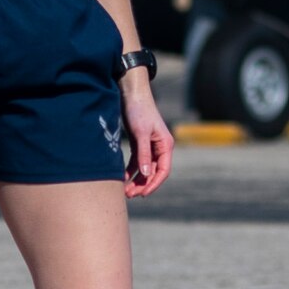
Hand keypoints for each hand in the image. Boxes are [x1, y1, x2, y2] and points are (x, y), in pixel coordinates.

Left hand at [120, 82, 173, 197]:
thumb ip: (144, 154)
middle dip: (143, 184)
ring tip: (125, 191)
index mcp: (166, 145)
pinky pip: (136, 162)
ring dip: (136, 180)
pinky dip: (130, 171)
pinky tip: (122, 178)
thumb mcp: (141, 133)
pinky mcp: (139, 143)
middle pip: (153, 172)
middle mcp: (160, 147)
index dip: (154, 184)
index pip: (163, 170)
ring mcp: (149, 146)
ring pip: (144, 169)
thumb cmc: (139, 110)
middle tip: (130, 195)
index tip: (143, 194)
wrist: (131, 93)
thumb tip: (146, 174)